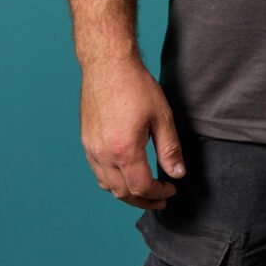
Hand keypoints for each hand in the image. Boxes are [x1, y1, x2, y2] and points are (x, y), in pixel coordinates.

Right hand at [80, 56, 185, 209]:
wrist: (108, 65)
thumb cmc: (136, 86)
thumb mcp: (162, 116)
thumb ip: (170, 148)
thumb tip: (178, 173)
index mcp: (124, 150)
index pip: (142, 187)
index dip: (158, 193)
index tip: (171, 189)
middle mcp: (103, 155)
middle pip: (122, 192)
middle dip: (144, 200)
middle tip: (161, 199)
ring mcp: (92, 149)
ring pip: (107, 186)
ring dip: (127, 194)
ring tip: (145, 192)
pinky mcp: (86, 142)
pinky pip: (98, 173)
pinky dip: (113, 182)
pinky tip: (126, 175)